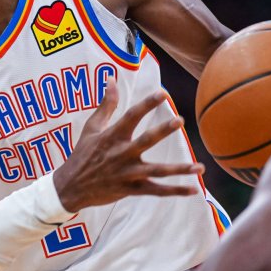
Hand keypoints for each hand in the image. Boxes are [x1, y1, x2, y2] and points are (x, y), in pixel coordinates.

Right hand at [51, 87, 203, 211]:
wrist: (71, 188)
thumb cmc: (82, 154)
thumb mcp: (92, 128)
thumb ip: (106, 104)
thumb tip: (112, 79)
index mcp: (112, 136)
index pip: (131, 116)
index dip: (146, 104)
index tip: (163, 93)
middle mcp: (122, 154)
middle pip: (146, 141)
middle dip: (163, 130)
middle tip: (179, 120)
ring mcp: (128, 174)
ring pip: (157, 171)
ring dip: (179, 169)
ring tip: (199, 166)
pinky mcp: (131, 190)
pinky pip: (157, 191)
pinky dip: (176, 191)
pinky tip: (194, 189)